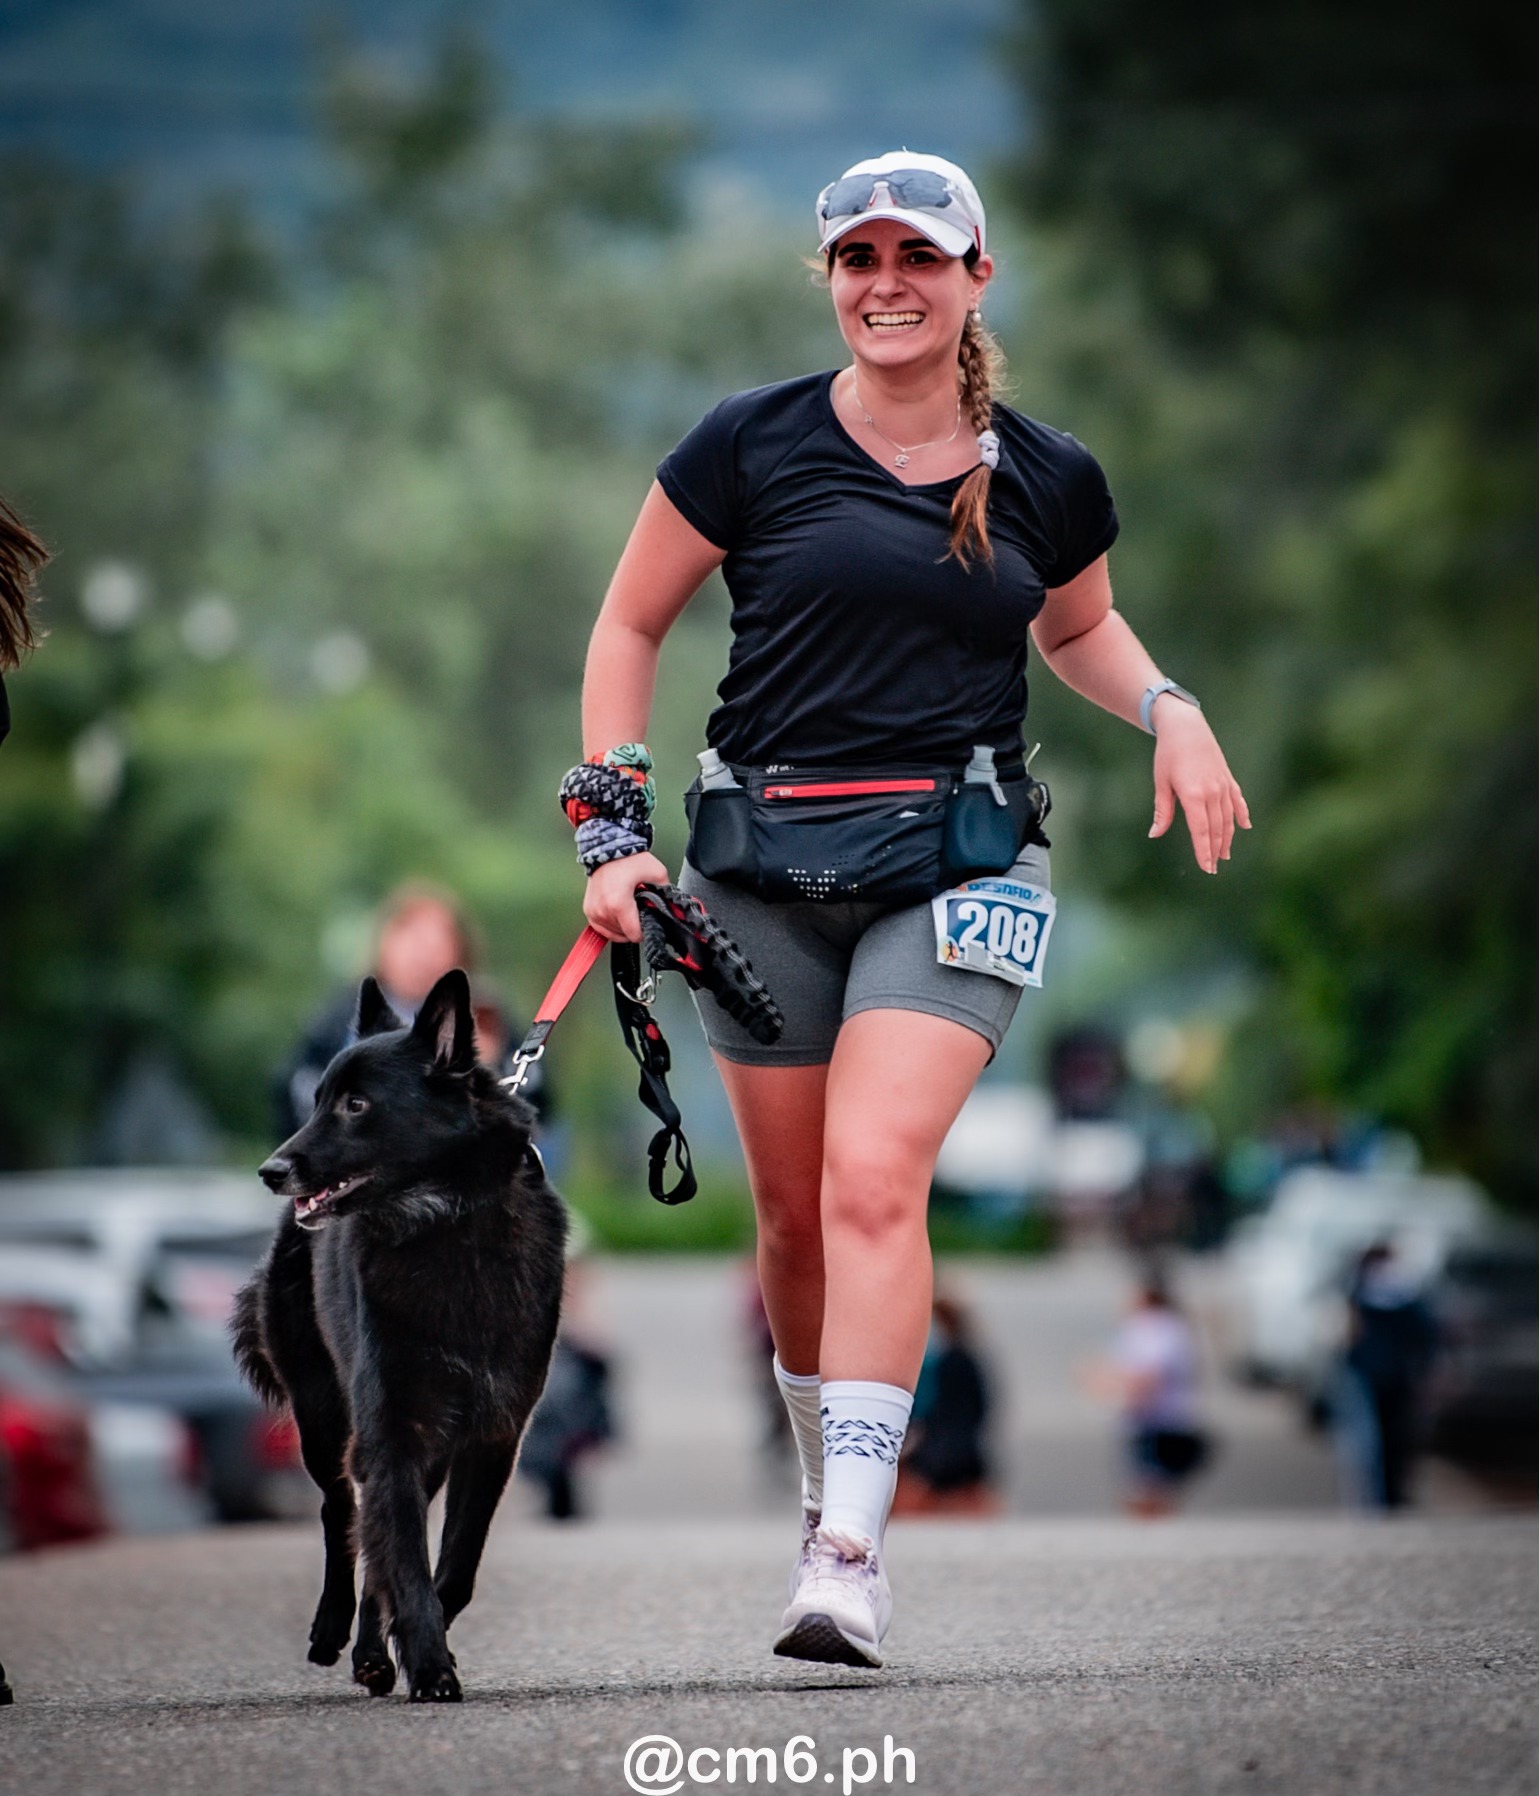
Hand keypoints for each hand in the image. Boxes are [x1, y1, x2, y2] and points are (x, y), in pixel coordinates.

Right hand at [583, 851, 670, 941]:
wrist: (608, 848)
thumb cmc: (628, 858)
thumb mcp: (657, 873)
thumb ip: (668, 894)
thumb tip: (674, 909)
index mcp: (618, 905)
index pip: (635, 935)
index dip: (646, 930)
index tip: (649, 921)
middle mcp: (603, 911)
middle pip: (625, 935)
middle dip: (635, 925)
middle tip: (639, 909)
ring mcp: (594, 911)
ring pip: (613, 934)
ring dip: (623, 926)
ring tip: (629, 909)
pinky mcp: (588, 910)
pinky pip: (602, 929)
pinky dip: (612, 926)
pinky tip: (620, 916)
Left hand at [1148, 698, 1250, 873]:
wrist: (1186, 726)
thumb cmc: (1168, 754)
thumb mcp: (1161, 783)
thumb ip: (1162, 811)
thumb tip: (1154, 834)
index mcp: (1193, 795)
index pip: (1200, 831)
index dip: (1203, 851)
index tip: (1206, 868)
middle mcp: (1212, 792)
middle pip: (1216, 828)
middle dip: (1214, 850)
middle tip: (1213, 868)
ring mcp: (1223, 785)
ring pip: (1228, 818)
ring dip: (1227, 838)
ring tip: (1224, 855)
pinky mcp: (1228, 778)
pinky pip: (1237, 801)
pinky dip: (1242, 815)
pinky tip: (1245, 827)